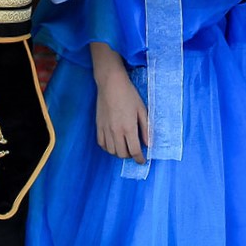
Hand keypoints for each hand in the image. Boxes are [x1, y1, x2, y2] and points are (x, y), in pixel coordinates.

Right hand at [91, 43, 148, 163]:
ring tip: (124, 147)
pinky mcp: (98, 126)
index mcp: (129, 128)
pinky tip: (113, 143)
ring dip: (119, 152)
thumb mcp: (142, 110)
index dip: (140, 159)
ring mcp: (105, 129)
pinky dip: (108, 147)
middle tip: (134, 150)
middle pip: (122, 154)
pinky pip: (102, 144)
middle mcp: (116, 132)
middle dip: (130, 156)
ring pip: (111, 151)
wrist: (111, 84)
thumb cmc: (129, 95)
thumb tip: (148, 144)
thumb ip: (145, 129)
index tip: (143, 160)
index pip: (134, 151)